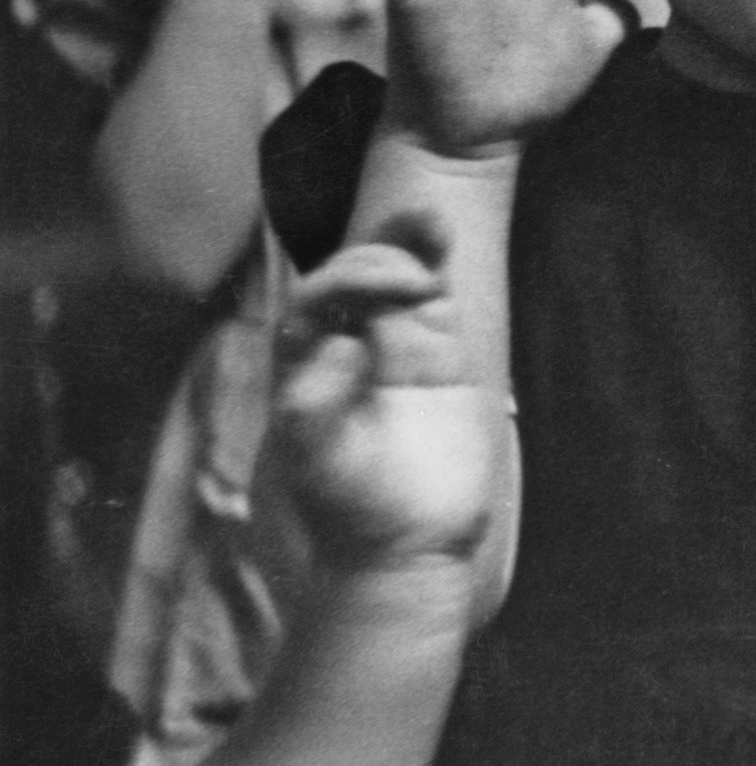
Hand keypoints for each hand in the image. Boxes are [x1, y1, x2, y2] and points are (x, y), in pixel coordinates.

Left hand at [269, 210, 504, 573]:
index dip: (340, 282)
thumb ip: (313, 406)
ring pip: (400, 273)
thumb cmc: (352, 508)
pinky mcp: (441, 356)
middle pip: (357, 274)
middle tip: (410, 280)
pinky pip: (438, 298)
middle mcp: (348, 344)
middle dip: (378, 257)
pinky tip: (441, 233)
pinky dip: (439, 262)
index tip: (372, 294)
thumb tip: (342, 346)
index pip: (315, 299)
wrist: (409, 545)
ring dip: (408, 239)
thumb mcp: (317, 462)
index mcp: (305, 363)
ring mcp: (396, 346)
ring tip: (430, 219)